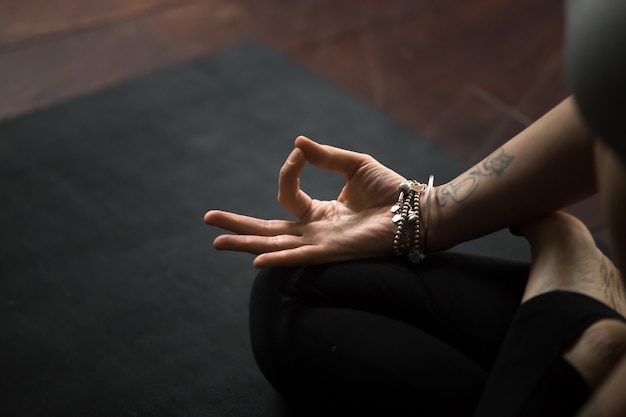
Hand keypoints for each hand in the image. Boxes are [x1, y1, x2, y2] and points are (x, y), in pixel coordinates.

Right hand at [204, 136, 406, 267]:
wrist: (417, 210)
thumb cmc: (392, 190)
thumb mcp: (354, 165)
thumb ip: (326, 157)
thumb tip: (298, 142)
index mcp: (320, 211)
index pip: (287, 195)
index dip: (288, 171)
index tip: (300, 153)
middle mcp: (315, 230)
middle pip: (268, 229)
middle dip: (237, 224)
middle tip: (208, 219)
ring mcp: (322, 243)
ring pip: (275, 244)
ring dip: (245, 243)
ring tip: (217, 242)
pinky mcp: (334, 251)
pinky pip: (301, 256)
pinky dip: (279, 257)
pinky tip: (257, 259)